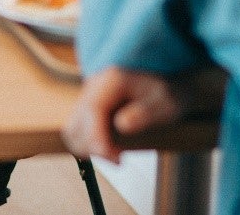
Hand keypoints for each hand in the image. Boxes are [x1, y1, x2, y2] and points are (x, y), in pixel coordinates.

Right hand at [62, 65, 226, 162]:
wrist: (164, 86)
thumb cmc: (167, 94)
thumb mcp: (166, 102)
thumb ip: (146, 113)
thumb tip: (121, 125)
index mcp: (111, 79)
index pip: (93, 110)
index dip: (99, 138)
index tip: (117, 158)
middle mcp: (94, 86)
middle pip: (76, 123)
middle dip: (94, 147)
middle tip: (120, 158)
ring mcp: (88, 97)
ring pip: (73, 130)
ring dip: (89, 148)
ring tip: (115, 154)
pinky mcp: (87, 109)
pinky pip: (77, 131)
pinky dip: (88, 145)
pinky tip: (110, 149)